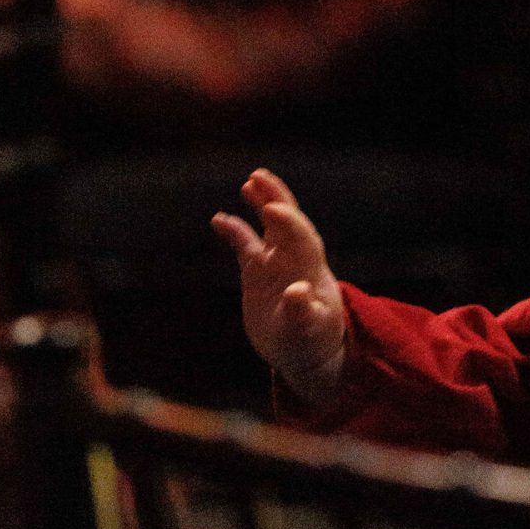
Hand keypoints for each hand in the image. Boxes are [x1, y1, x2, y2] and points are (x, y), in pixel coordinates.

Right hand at [212, 169, 346, 407]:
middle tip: (260, 177)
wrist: (301, 351)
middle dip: (277, 198)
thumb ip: (302, 312)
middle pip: (288, 221)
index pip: (302, 239)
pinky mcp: (257, 271)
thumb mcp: (307, 331)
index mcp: (311, 270)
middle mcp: (294, 260)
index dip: (289, 222)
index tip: (274, 208)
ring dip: (260, 204)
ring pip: (268, 226)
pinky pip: (245, 244)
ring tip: (249, 183)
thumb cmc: (310, 341)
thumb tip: (297, 290)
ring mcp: (275, 262)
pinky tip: (218, 218)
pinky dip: (234, 230)